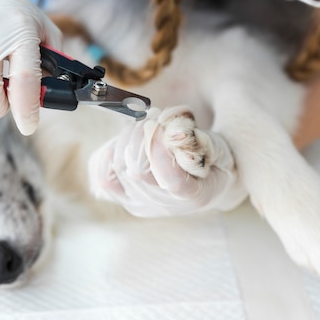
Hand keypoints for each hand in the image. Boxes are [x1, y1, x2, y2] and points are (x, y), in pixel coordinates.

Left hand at [88, 107, 246, 216]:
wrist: (203, 181)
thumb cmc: (212, 160)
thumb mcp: (219, 148)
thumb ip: (201, 141)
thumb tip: (173, 134)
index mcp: (196, 194)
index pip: (173, 182)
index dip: (160, 152)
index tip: (159, 125)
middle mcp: (164, 205)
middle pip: (137, 169)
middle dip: (141, 132)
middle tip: (155, 113)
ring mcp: (140, 204)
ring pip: (117, 166)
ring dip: (126, 136)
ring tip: (143, 123)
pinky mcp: (122, 196)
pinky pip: (101, 175)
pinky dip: (107, 151)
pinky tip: (124, 139)